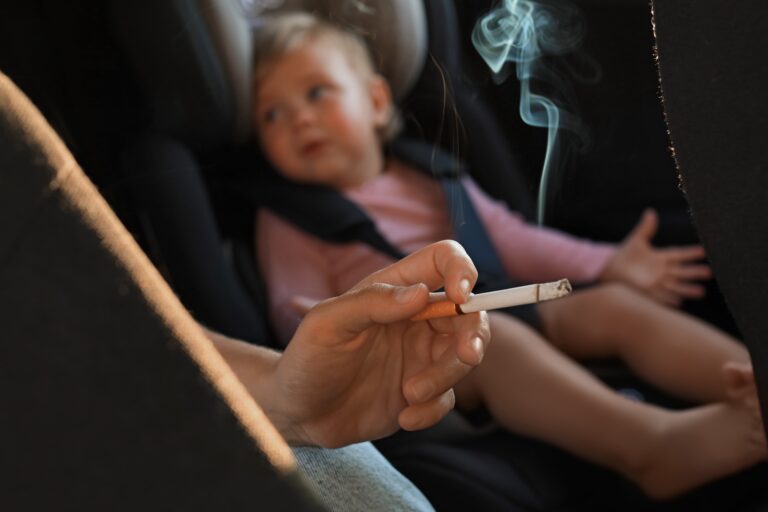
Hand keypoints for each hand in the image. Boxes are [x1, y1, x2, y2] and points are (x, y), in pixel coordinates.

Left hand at [262, 240, 489, 446]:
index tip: (460, 295)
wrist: (297, 412)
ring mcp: (420, 355)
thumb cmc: (307, 358)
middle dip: (474, 334)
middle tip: (467, 355)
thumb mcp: (328, 323)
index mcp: (394, 289)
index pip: (442, 260)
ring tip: (408, 394)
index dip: (461, 269)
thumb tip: (422, 294)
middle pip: (468, 313)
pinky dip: (433, 409)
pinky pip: (447, 398)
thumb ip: (372, 302)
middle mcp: (415, 318)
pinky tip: (403, 416)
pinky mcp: (422, 392)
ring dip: (445, 377)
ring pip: (464, 357)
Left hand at [600, 209, 711, 306]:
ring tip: (701, 292)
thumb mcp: (637, 239)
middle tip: (710, 272)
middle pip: (682, 272)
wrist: (612, 268)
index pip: (680, 254)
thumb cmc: (626, 253)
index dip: (691, 253)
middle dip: (695, 272)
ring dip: (687, 289)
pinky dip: (669, 299)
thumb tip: (650, 212)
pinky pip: (662, 297)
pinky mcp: (649, 292)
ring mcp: (657, 283)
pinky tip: (679, 302)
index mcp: (662, 257)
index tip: (704, 251)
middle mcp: (663, 271)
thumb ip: (645, 228)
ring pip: (676, 286)